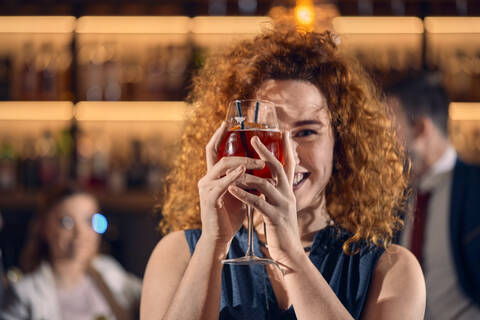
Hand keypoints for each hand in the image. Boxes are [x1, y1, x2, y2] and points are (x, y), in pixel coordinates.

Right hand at [198, 122, 265, 246]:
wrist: (220, 237)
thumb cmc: (230, 215)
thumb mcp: (240, 193)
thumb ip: (246, 179)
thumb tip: (263, 168)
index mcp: (213, 176)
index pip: (212, 150)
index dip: (218, 135)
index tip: (227, 122)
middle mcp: (206, 179)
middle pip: (220, 156)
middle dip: (241, 152)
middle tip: (259, 150)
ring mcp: (206, 188)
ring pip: (223, 167)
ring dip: (242, 162)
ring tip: (258, 162)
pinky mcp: (209, 199)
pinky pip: (222, 184)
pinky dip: (234, 177)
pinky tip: (244, 172)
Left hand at [227, 133, 304, 265]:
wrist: (288, 252)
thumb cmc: (280, 230)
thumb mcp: (279, 207)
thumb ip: (274, 193)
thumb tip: (264, 180)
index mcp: (288, 191)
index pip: (289, 166)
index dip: (287, 149)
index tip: (284, 133)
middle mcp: (288, 195)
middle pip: (279, 167)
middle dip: (266, 152)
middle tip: (254, 139)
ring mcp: (283, 206)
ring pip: (266, 184)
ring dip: (247, 176)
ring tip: (233, 170)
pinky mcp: (275, 218)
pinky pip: (258, 203)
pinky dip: (244, 195)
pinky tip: (232, 189)